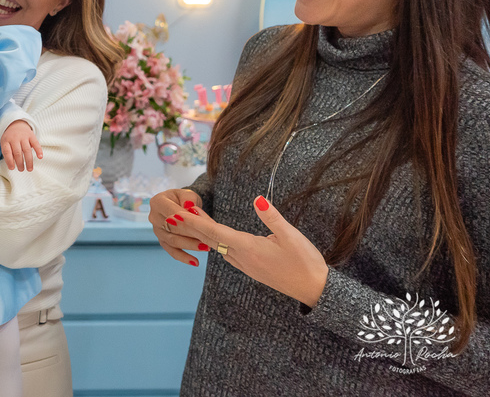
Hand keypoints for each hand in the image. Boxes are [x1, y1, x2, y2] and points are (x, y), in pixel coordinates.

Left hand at [0, 120, 42, 171]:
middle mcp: (14, 138)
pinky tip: (40, 157)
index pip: (7, 152)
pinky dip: (38, 150)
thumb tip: (12, 165)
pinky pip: (36, 143)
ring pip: (27, 150)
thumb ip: (8, 154)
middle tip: (21, 169)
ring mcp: (23, 136)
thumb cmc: (10, 138)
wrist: (16, 124)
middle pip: (17, 152)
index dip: (9, 161)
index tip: (12, 168)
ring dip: (29, 161)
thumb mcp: (5, 144)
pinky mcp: (31, 135)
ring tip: (29, 169)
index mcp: (6, 141)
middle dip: (20, 163)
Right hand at [149, 188, 205, 265]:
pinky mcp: (162, 241)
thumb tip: (189, 207)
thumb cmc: (184, 199)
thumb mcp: (188, 194)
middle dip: (191, 234)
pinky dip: (183, 257)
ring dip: (190, 245)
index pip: (172, 212)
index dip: (187, 219)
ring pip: (173, 241)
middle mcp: (154, 217)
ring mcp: (157, 230)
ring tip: (206, 247)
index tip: (202, 225)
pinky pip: (172, 251)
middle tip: (208, 238)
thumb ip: (188, 199)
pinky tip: (195, 262)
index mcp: (158, 202)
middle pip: (173, 228)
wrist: (179, 205)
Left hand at [166, 194, 329, 307]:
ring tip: (190, 218)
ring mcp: (245, 265)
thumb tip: (258, 199)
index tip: (179, 214)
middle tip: (175, 211)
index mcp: (248, 248)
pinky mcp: (250, 268)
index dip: (195, 222)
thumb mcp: (291, 237)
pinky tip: (213, 235)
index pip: (215, 233)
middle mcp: (241, 258)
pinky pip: (225, 252)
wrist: (314, 290)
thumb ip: (272, 217)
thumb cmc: (305, 263)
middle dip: (191, 226)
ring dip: (202, 233)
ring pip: (216, 246)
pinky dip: (214, 241)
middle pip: (210, 239)